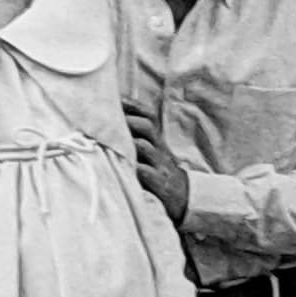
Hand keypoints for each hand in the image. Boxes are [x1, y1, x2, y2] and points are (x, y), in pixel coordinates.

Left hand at [124, 103, 188, 223]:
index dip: (134, 106)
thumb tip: (115, 122)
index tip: (117, 98)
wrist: (184, 198)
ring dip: (130, 141)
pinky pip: (147, 173)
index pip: (148, 116)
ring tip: (112, 138)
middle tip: (111, 116)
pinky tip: (123, 166)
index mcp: (156, 141)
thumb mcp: (154, 153)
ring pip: (146, 147)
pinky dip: (136, 169)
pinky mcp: (159, 184)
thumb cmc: (160, 173)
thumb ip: (139, 138)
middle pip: (148, 127)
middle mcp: (158, 149)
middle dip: (130, 120)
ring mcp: (159, 166)